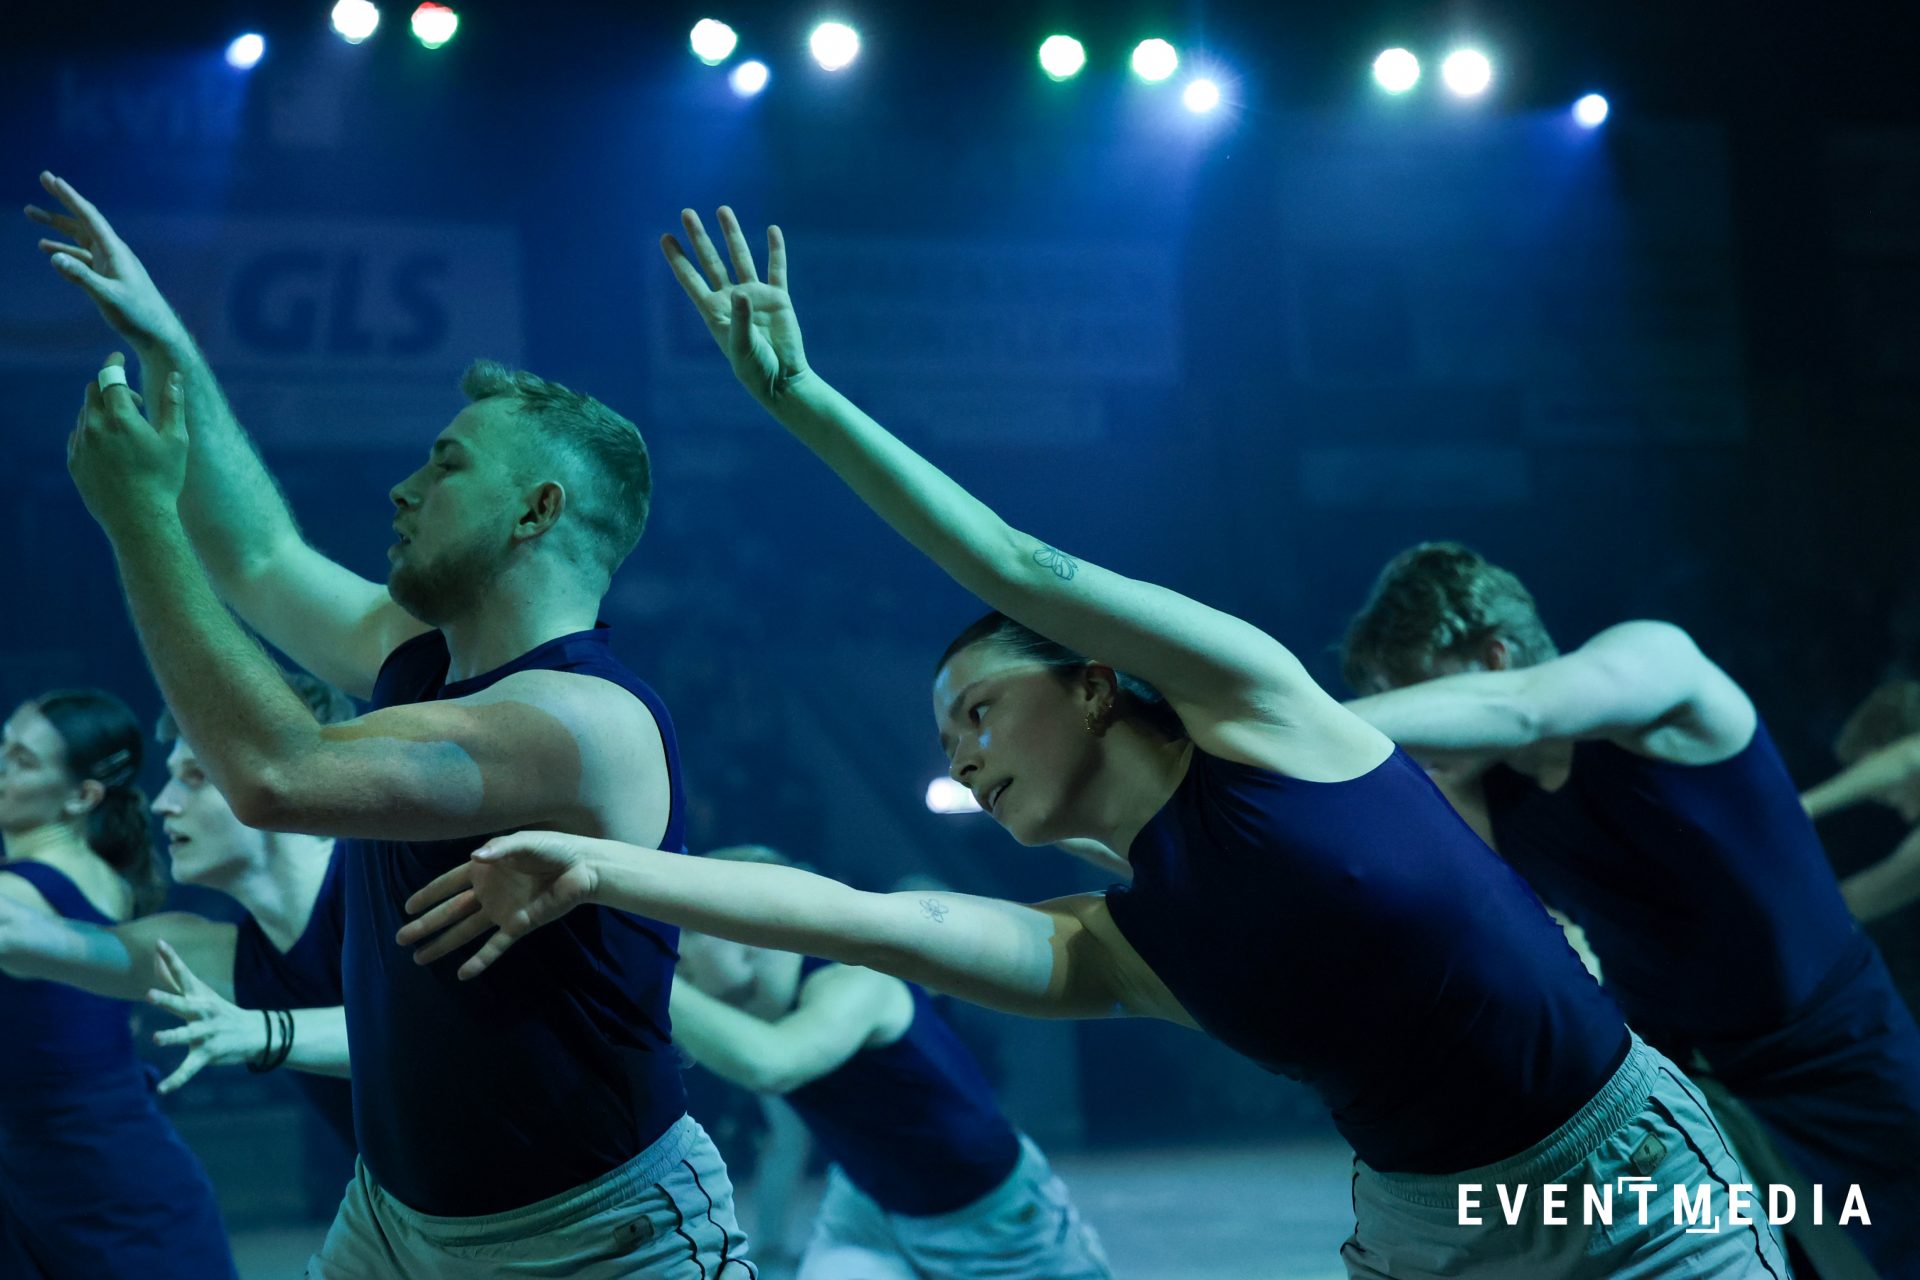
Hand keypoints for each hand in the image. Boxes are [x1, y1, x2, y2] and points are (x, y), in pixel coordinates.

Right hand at [27, 172, 187, 348]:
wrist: (156, 334)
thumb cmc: (137, 316)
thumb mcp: (107, 297)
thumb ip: (81, 277)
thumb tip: (54, 257)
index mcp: (115, 251)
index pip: (90, 217)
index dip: (70, 197)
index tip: (53, 179)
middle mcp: (113, 252)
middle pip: (82, 222)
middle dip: (60, 202)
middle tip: (43, 180)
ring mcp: (110, 264)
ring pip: (79, 239)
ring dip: (56, 227)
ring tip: (31, 215)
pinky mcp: (108, 276)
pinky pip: (82, 257)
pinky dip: (65, 251)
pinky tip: (49, 251)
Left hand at [68, 354, 186, 532]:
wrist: (139, 518)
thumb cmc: (163, 479)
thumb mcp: (176, 440)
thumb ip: (173, 404)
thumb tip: (175, 376)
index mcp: (120, 417)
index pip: (110, 376)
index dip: (114, 363)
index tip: (117, 357)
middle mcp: (94, 426)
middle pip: (92, 392)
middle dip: (110, 388)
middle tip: (131, 401)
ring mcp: (81, 444)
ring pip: (85, 414)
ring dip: (102, 411)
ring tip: (125, 429)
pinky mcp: (75, 462)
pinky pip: (78, 436)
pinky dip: (92, 432)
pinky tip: (112, 447)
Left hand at [146, 940, 265, 1094]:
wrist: (257, 1032)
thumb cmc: (219, 1011)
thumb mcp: (200, 993)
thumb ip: (175, 978)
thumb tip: (157, 956)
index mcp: (199, 997)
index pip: (183, 974)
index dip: (171, 959)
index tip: (159, 943)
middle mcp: (203, 1012)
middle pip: (183, 1004)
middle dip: (167, 999)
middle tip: (150, 995)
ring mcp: (206, 1033)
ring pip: (187, 1034)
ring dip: (173, 1036)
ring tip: (157, 1038)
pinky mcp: (208, 1053)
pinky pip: (189, 1069)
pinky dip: (175, 1080)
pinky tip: (162, 1090)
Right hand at [396, 832, 604, 979]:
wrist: (583, 867)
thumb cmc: (553, 848)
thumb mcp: (525, 842)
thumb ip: (500, 849)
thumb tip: (474, 856)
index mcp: (485, 869)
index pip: (448, 884)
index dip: (428, 894)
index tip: (407, 907)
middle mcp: (488, 892)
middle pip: (450, 911)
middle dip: (426, 924)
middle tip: (401, 938)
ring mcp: (502, 910)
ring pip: (466, 931)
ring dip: (443, 944)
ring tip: (419, 958)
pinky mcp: (519, 924)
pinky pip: (495, 946)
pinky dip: (480, 960)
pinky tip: (463, 973)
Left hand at [661, 207, 809, 405]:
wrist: (783, 379)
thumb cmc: (755, 369)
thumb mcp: (742, 348)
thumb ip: (740, 320)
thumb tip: (742, 292)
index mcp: (714, 311)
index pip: (690, 279)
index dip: (677, 259)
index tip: (664, 237)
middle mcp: (731, 299)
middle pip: (711, 261)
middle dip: (698, 237)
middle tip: (686, 212)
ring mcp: (754, 296)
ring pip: (740, 257)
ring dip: (732, 234)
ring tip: (723, 210)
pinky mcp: (778, 299)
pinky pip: (777, 269)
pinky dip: (776, 250)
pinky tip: (773, 230)